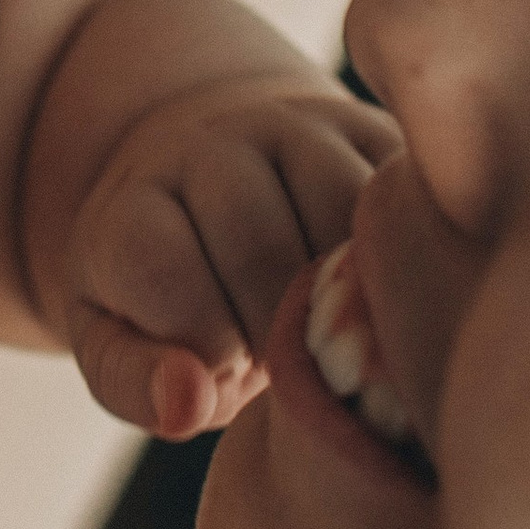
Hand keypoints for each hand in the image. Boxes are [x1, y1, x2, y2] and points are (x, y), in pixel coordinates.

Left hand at [64, 77, 396, 436]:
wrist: (218, 187)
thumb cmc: (174, 295)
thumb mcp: (124, 345)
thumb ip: (134, 382)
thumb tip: (186, 401)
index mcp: (136, 199)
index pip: (164, 274)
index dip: (202, 346)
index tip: (221, 367)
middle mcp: (211, 143)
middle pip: (258, 249)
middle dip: (276, 330)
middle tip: (283, 355)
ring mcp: (297, 127)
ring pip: (342, 217)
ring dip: (347, 299)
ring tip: (330, 328)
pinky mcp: (372, 131)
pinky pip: (405, 198)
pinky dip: (401, 264)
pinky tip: (381, 301)